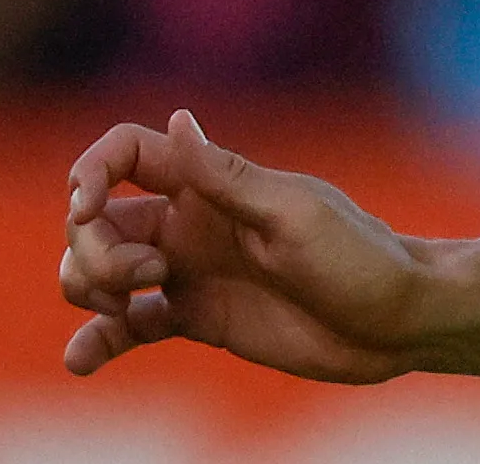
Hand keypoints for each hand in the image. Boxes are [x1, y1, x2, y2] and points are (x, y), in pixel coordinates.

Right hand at [59, 108, 425, 381]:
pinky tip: (82, 360)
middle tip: (146, 273)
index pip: (128, 154)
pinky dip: (96, 341)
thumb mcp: (292, 216)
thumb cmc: (359, 259)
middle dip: (94, 249)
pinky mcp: (196, 318)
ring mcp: (191, 271)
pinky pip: (127, 327)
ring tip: (126, 313)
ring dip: (87, 288)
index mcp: (214, 185)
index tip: (86, 207)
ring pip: (101, 270)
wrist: (397, 321)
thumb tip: (175, 119)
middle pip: (101, 220)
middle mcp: (193, 222)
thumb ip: (227, 177)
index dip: (90, 172)